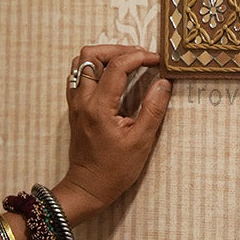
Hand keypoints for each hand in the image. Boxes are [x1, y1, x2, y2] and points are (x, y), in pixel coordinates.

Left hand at [53, 44, 171, 223]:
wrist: (86, 189)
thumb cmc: (114, 170)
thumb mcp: (141, 142)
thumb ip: (153, 109)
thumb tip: (164, 82)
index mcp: (99, 107)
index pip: (117, 66)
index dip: (139, 57)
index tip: (157, 60)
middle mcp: (83, 100)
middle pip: (91, 55)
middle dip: (118, 49)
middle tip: (140, 56)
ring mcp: (75, 102)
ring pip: (82, 62)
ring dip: (105, 55)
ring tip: (127, 62)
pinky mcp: (75, 107)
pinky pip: (79, 75)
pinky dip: (97, 67)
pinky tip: (113, 76)